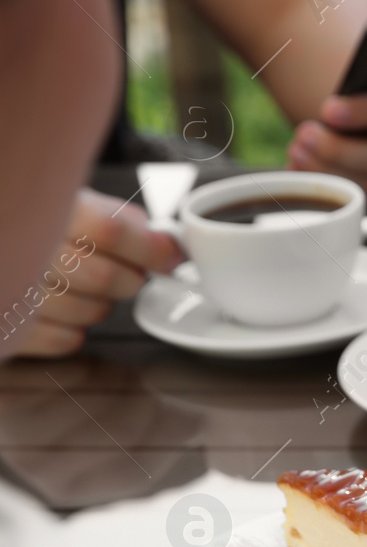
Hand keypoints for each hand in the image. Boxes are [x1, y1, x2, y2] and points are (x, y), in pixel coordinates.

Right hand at [13, 188, 183, 357]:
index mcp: (48, 210)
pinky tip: (63, 310)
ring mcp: (13, 289)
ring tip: (87, 288)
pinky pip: (63, 340)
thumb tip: (165, 245)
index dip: (151, 249)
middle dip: (131, 279)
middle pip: (104, 277)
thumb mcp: (80, 205)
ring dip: (102, 304)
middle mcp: (25, 248)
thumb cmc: (45, 226)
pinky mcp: (8, 328)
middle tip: (129, 273)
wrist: (6, 240)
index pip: (110, 231)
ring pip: (88, 312)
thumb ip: (123, 220)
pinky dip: (74, 329)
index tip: (170, 258)